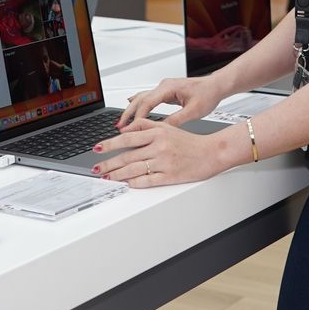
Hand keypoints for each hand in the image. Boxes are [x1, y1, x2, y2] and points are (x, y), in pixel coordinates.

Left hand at [92, 120, 223, 187]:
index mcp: (157, 133)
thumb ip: (145, 126)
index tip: (97, 148)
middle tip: (97, 168)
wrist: (212, 152)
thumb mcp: (167, 127)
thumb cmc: (190, 142)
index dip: (109, 144)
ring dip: (117, 175)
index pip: (127, 138)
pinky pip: (148, 181)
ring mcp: (164, 162)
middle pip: (128, 156)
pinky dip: (135, 183)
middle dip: (109, 163)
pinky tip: (126, 184)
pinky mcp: (170, 176)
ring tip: (107, 177)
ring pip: (134, 170)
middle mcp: (159, 147)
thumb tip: (125, 128)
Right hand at [116, 75, 223, 128]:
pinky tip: (132, 108)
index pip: (147, 102)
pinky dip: (139, 105)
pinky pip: (148, 98)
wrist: (216, 86)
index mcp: (169, 88)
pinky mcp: (166, 92)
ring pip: (142, 98)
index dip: (138, 116)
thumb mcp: (193, 111)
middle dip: (128, 113)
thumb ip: (176, 120)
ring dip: (132, 109)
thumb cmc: (208, 95)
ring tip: (123, 122)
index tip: (131, 128)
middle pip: (139, 99)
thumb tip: (161, 129)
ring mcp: (164, 88)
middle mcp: (164, 86)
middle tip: (119, 126)